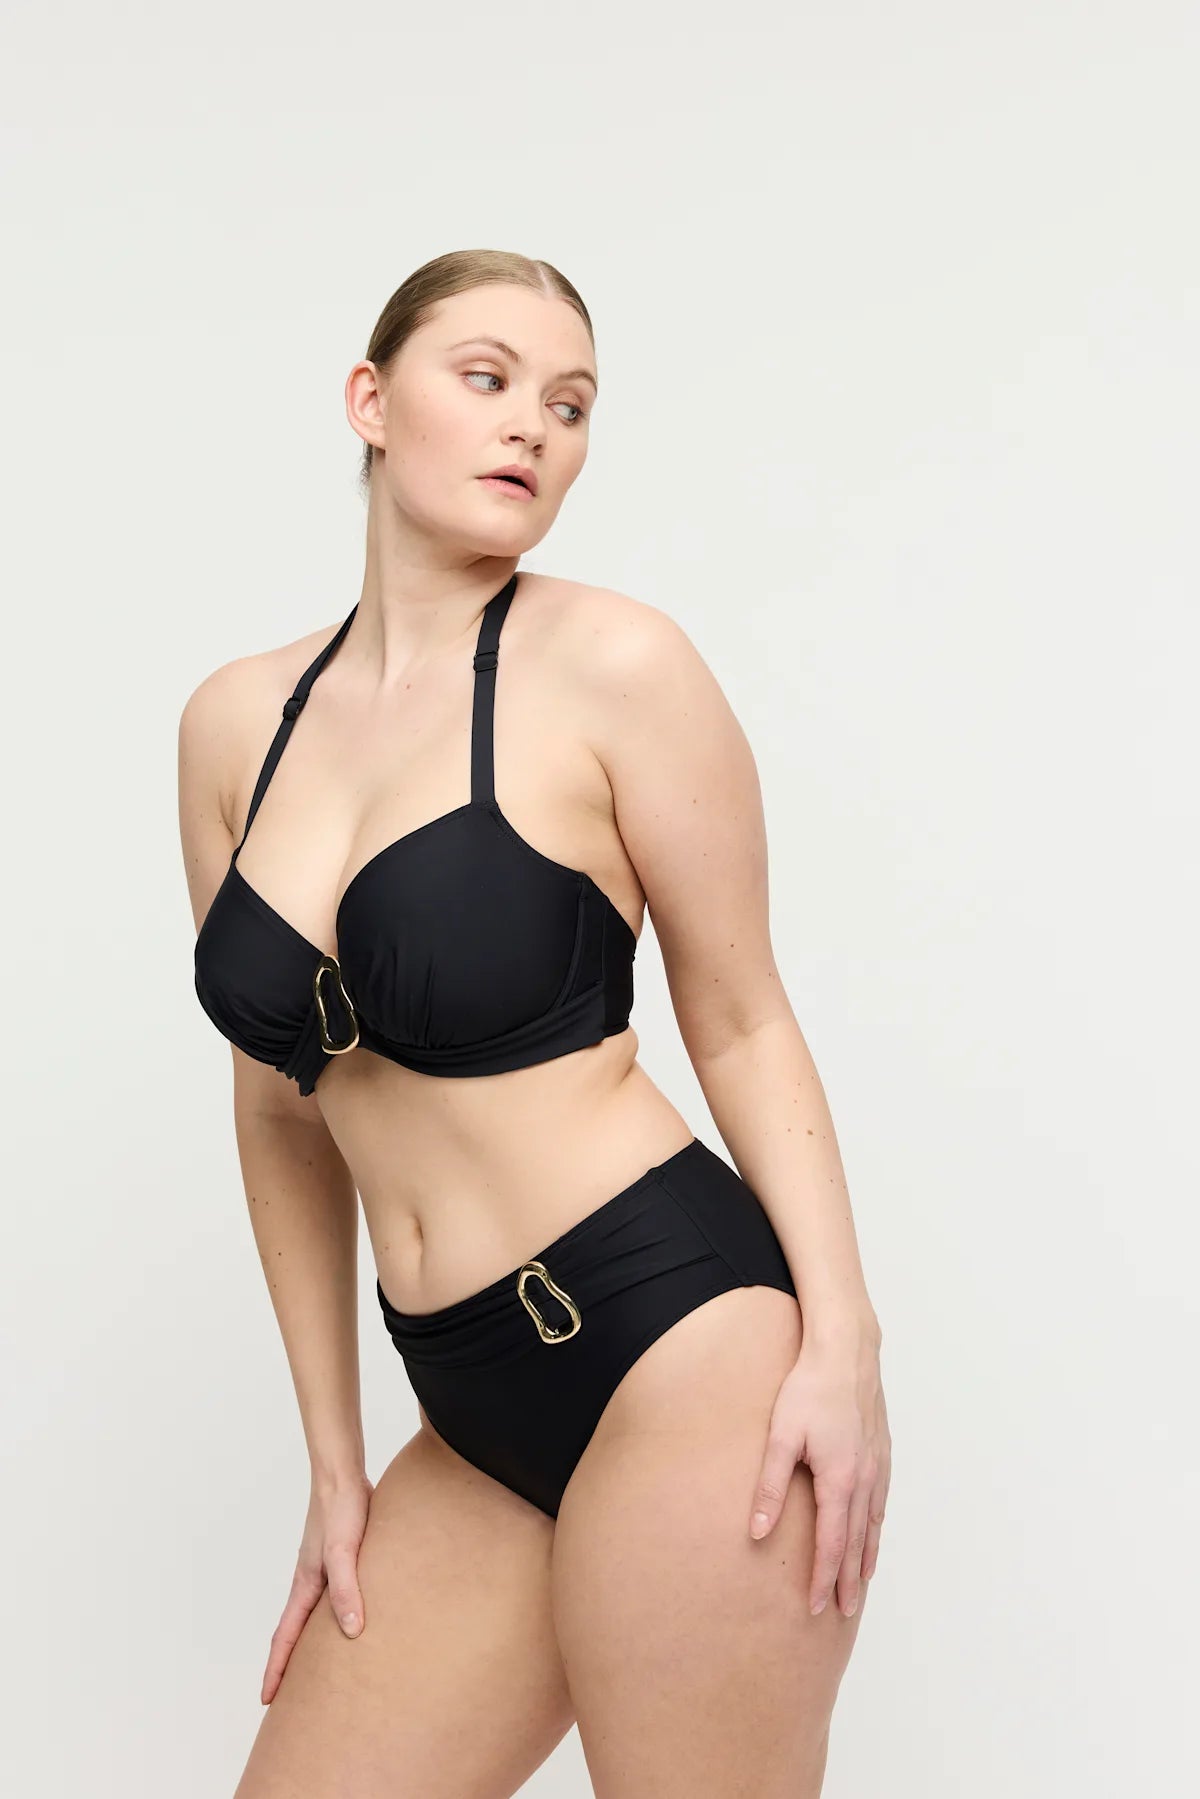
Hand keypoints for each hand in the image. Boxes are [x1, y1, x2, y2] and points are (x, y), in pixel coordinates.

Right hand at [260, 1471, 374, 1704]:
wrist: (343, 1474)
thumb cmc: (342, 1510)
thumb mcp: (345, 1553)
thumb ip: (347, 1589)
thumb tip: (352, 1631)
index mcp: (305, 1585)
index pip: (285, 1637)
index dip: (276, 1669)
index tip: (266, 1700)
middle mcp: (311, 1581)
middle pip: (295, 1631)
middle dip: (288, 1663)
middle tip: (288, 1697)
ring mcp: (324, 1569)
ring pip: (314, 1615)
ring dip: (311, 1641)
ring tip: (319, 1667)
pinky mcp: (342, 1558)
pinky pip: (333, 1596)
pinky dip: (334, 1615)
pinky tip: (350, 1617)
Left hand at [748, 1327, 890, 1618]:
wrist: (846, 1351)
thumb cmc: (809, 1388)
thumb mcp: (781, 1436)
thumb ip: (769, 1486)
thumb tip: (756, 1531)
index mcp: (840, 1480)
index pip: (832, 1544)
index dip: (824, 1578)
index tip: (817, 1606)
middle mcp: (866, 1479)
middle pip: (857, 1543)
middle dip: (849, 1581)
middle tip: (844, 1613)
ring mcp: (878, 1466)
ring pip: (873, 1525)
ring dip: (867, 1559)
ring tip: (861, 1587)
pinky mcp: (881, 1452)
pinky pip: (881, 1503)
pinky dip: (876, 1528)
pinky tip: (871, 1535)